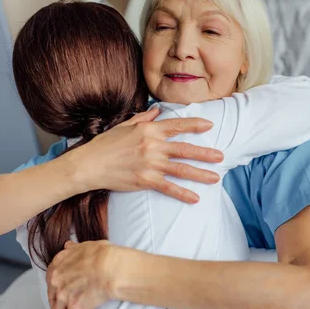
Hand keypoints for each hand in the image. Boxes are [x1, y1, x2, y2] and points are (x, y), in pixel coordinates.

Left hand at [46, 241, 123, 308]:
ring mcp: (64, 295)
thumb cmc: (103, 254)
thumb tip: (68, 246)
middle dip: (55, 302)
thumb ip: (75, 248)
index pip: (52, 275)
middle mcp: (58, 279)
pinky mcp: (74, 308)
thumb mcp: (87, 245)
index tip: (57, 288)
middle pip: (52, 295)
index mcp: (60, 263)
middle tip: (59, 308)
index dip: (54, 284)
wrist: (110, 266)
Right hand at [64, 107, 223, 203]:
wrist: (88, 165)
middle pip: (185, 149)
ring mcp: (150, 164)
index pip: (177, 125)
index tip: (210, 125)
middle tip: (221, 157)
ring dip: (200, 174)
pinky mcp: (145, 180)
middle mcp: (153, 145)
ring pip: (181, 169)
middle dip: (205, 153)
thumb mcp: (124, 126)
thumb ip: (143, 118)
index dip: (195, 125)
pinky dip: (183, 194)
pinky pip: (168, 188)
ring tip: (215, 178)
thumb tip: (157, 110)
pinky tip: (195, 198)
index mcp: (148, 130)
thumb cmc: (104, 145)